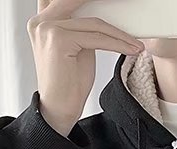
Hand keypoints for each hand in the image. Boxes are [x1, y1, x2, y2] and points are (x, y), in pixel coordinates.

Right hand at [28, 0, 144, 135]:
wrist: (58, 109)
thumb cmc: (68, 82)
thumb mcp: (77, 46)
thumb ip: (82, 27)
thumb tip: (103, 13)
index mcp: (42, 20)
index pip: (67, 0)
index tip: (107, 3)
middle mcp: (40, 20)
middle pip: (79, 3)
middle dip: (105, 6)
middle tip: (125, 8)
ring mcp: (48, 28)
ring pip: (93, 23)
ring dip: (120, 33)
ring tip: (135, 42)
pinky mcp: (59, 39)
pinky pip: (96, 38)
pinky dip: (117, 43)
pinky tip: (130, 49)